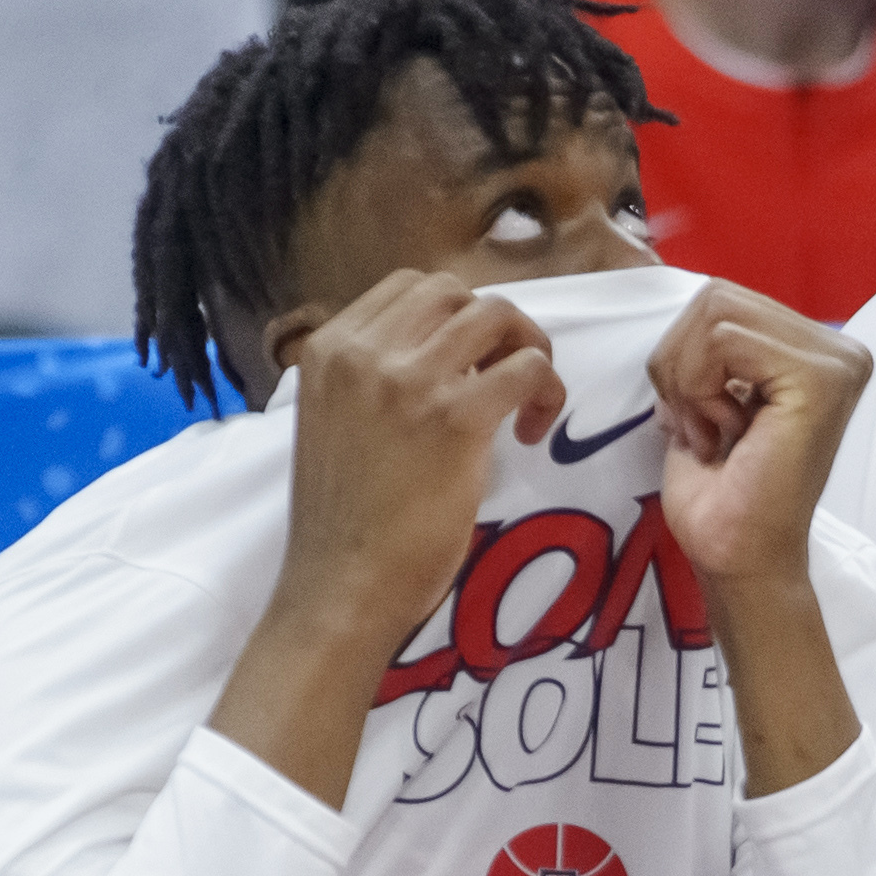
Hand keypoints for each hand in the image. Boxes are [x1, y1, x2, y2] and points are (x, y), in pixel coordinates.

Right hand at [275, 271, 567, 637]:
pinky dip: (546, 391)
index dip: (450, 317)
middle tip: (501, 383)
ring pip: (497, 315)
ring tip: (524, 405)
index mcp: (328, 349)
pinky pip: (528, 367)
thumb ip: (370, 380)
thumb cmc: (343, 523)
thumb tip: (437, 359)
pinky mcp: (455, 418)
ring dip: (527, 350)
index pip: (407, 288)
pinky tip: (532, 434)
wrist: (340, 587)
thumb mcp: (334, 423)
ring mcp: (410, 380)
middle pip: (453, 292)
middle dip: (490, 329)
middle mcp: (364, 351)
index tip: (465, 365)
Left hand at [648, 281, 869, 588]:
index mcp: (815, 351)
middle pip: (715, 297)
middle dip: (680, 365)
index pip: (721, 300)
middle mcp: (838, 349)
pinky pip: (723, 340)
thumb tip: (680, 320)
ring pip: (715, 314)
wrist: (740, 561)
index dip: (684, 358)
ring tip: (715, 435)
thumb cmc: (723, 500)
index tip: (702, 423)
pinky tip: (727, 436)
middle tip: (702, 430)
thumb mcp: (705, 401)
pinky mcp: (821, 379)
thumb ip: (704, 352)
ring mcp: (836, 361)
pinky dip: (700, 391)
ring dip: (689, 381)